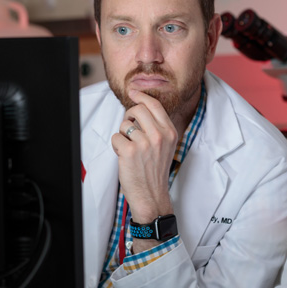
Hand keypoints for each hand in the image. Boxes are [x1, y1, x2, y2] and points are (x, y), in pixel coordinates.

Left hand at [111, 90, 176, 225]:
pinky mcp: (129, 151)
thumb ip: (157, 127)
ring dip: (123, 135)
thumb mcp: (165, 146)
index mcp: (170, 132)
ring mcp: (144, 143)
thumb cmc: (155, 171)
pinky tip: (125, 157)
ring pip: (124, 125)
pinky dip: (117, 147)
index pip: (154, 105)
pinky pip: (116, 138)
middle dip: (128, 116)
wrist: (151, 195)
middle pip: (137, 109)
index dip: (141, 96)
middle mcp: (159, 135)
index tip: (133, 92)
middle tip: (128, 127)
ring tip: (130, 149)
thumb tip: (140, 108)